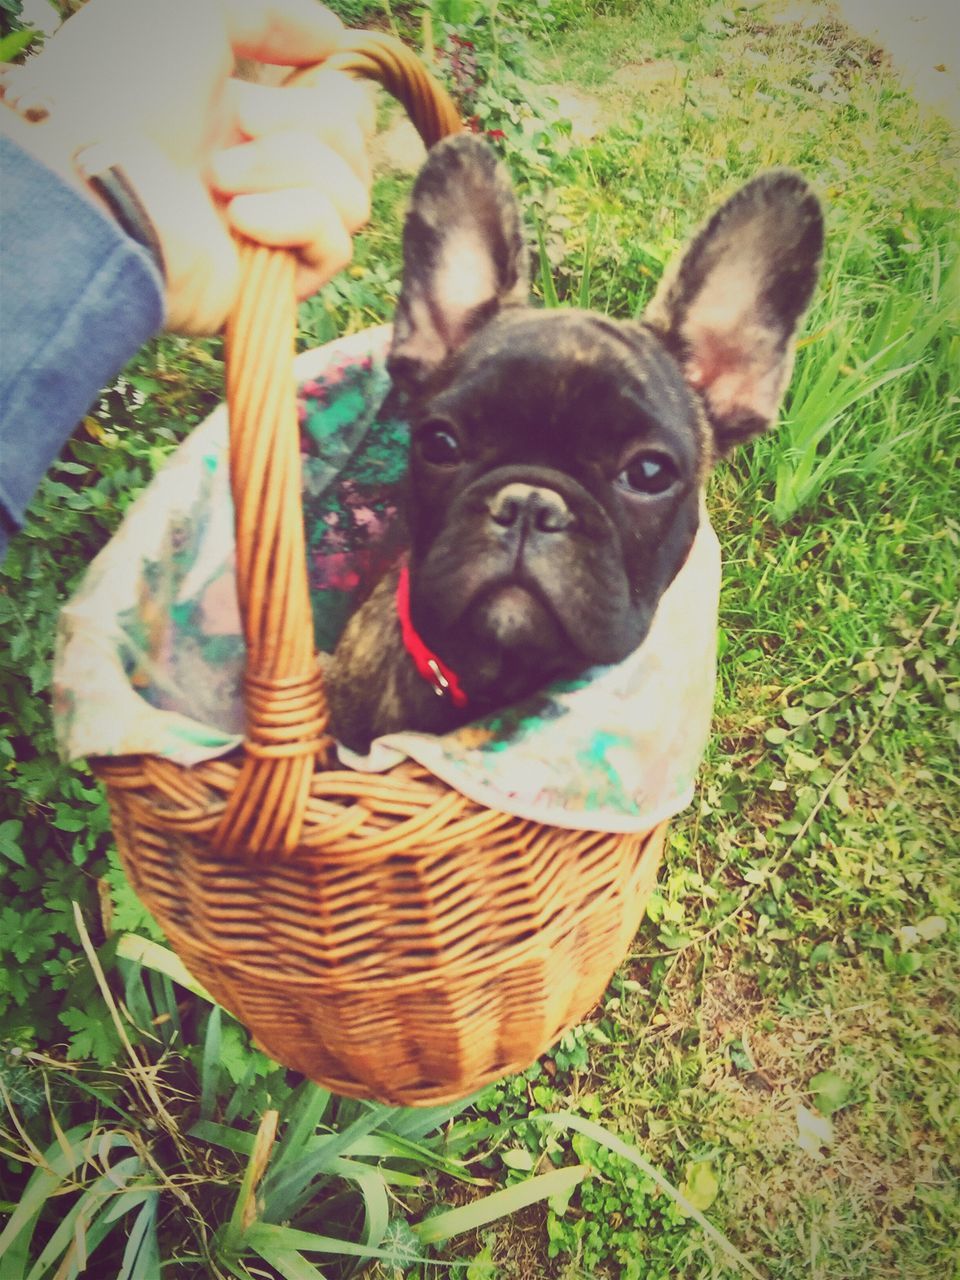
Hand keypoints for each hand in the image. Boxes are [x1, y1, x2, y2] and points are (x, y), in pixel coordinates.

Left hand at [5, 0, 373, 332]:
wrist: (90, 178)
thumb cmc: (122, 92)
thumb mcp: (194, 15)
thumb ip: (269, 14)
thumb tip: (333, 37)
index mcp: (244, 122)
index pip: (340, 112)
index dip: (331, 90)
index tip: (303, 72)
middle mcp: (262, 179)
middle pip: (352, 148)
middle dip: (303, 122)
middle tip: (236, 121)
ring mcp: (270, 235)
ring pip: (350, 197)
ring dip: (291, 167)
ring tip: (218, 177)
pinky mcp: (274, 284)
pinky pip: (335, 246)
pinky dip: (295, 218)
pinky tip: (239, 217)